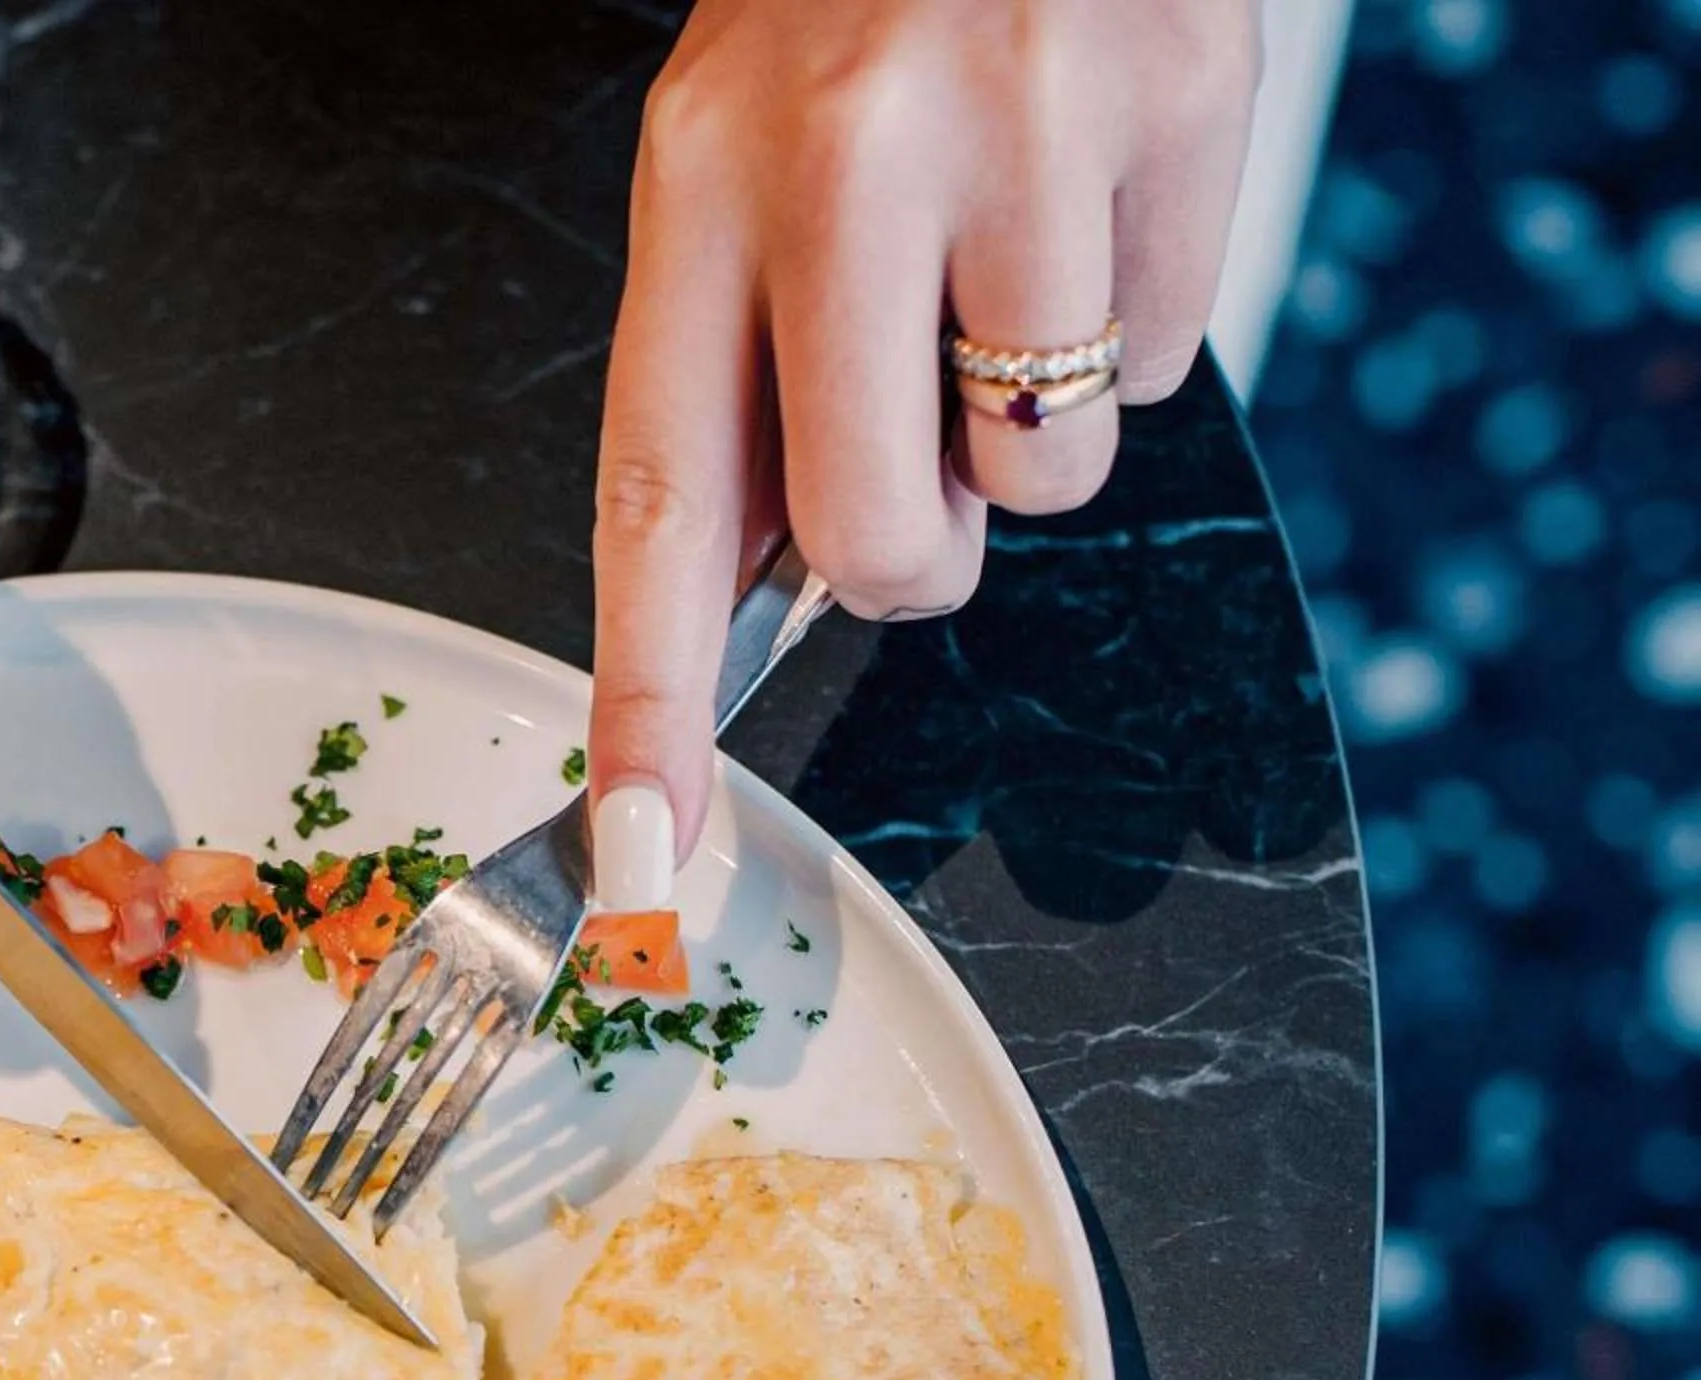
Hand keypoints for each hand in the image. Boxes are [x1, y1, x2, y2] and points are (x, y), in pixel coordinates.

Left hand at [583, 0, 1257, 906]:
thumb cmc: (863, 14)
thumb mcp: (739, 162)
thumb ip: (740, 375)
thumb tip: (759, 595)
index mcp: (701, 183)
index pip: (657, 499)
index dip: (645, 700)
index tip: (640, 852)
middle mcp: (848, 161)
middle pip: (876, 544)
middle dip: (909, 555)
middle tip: (916, 441)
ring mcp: (1026, 132)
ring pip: (1039, 481)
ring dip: (1026, 429)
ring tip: (1003, 261)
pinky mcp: (1184, 110)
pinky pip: (1159, 371)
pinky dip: (1126, 326)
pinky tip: (1087, 201)